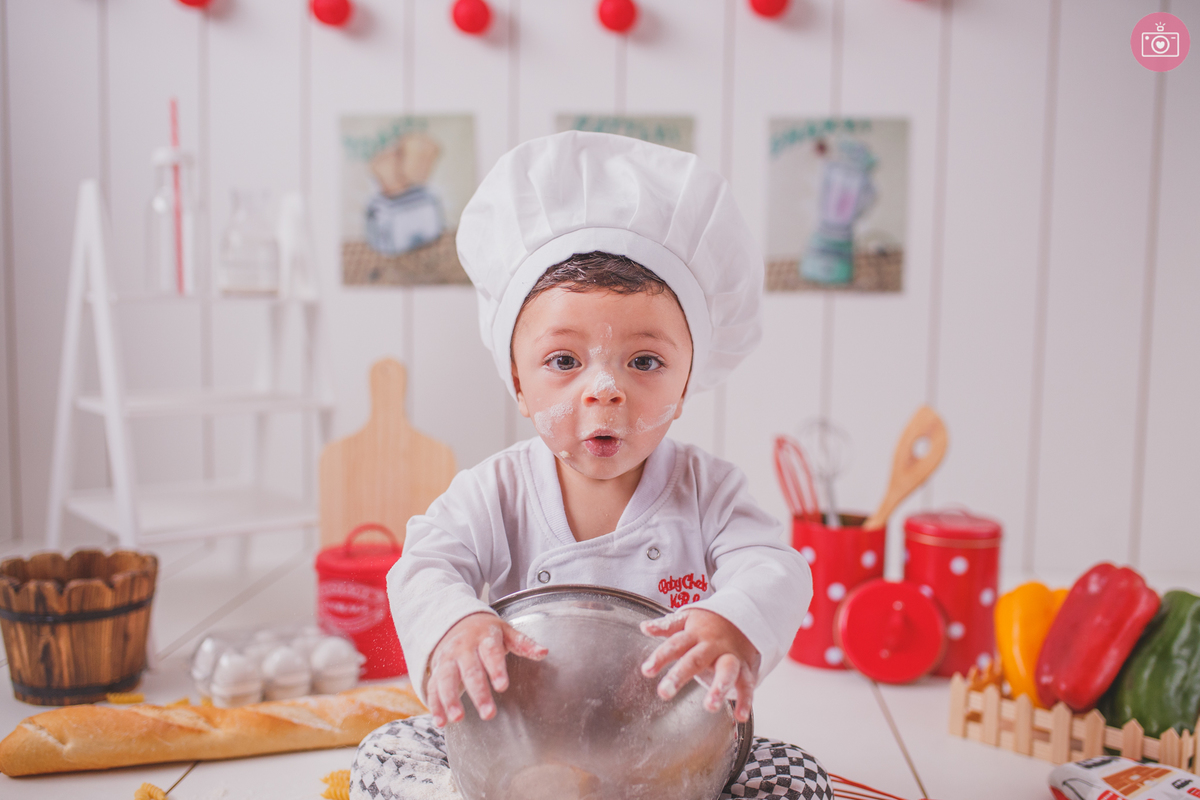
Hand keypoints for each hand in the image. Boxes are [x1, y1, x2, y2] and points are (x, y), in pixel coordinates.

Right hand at [426, 612, 547, 726]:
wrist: (455, 621)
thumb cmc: (485, 632)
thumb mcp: (506, 632)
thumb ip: (523, 643)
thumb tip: (544, 652)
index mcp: (484, 638)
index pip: (491, 653)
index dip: (496, 669)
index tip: (502, 686)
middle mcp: (463, 649)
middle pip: (470, 671)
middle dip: (478, 692)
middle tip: (488, 713)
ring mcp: (447, 659)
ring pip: (446, 679)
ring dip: (450, 699)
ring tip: (457, 718)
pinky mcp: (436, 671)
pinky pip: (433, 687)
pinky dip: (435, 705)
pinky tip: (440, 722)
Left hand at [639, 608, 759, 721]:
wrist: (744, 616)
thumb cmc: (710, 623)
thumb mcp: (688, 619)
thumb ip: (667, 626)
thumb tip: (645, 627)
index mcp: (695, 634)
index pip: (675, 644)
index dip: (660, 657)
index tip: (647, 670)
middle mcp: (712, 646)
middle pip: (695, 659)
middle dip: (680, 676)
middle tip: (664, 692)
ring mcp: (730, 656)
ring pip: (726, 671)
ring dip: (719, 688)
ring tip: (710, 706)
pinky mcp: (746, 668)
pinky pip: (747, 684)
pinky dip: (746, 700)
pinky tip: (740, 716)